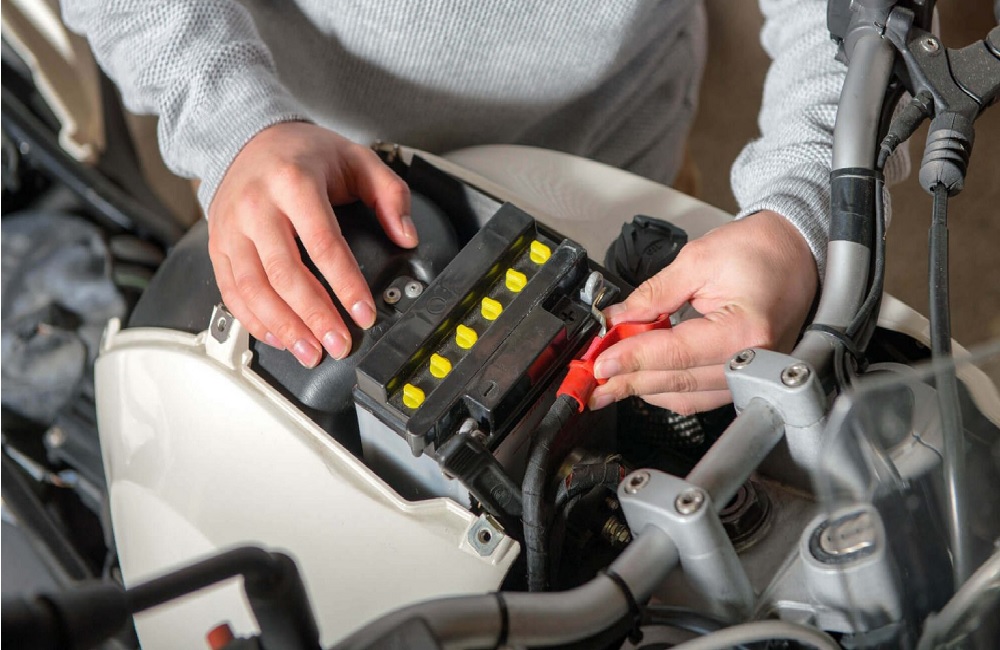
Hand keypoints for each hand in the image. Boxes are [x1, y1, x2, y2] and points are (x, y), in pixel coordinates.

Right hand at [207, 122, 416, 366]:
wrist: (250, 139)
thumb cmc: (305, 153)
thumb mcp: (357, 159)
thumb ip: (389, 195)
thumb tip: (406, 236)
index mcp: (294, 182)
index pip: (323, 243)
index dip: (345, 284)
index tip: (364, 313)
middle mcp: (257, 205)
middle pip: (285, 272)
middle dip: (314, 316)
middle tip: (338, 343)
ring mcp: (232, 228)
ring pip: (253, 287)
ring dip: (283, 327)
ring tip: (310, 352)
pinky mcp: (218, 245)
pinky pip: (231, 291)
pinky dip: (253, 320)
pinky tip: (279, 337)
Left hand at [588, 210, 817, 413]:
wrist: (796, 252)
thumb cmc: (761, 251)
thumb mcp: (699, 260)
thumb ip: (654, 294)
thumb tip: (618, 319)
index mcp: (745, 331)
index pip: (674, 354)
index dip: (631, 359)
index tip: (600, 362)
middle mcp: (753, 361)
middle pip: (677, 382)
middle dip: (629, 381)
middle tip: (592, 380)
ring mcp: (752, 374)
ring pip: (686, 397)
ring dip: (645, 389)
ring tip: (610, 380)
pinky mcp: (745, 377)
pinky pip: (700, 396)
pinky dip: (667, 389)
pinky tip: (642, 378)